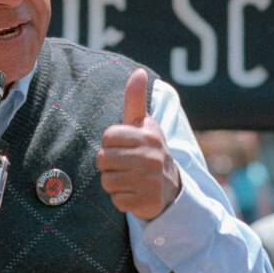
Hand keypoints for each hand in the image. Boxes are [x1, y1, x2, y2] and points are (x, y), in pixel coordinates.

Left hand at [97, 68, 181, 220]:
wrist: (170, 189)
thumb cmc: (148, 151)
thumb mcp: (144, 125)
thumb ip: (136, 100)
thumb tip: (138, 71)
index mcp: (149, 135)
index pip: (108, 136)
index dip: (110, 143)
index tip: (123, 146)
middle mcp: (152, 157)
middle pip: (103, 160)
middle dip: (109, 165)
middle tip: (124, 165)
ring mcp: (151, 181)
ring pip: (107, 181)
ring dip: (114, 183)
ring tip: (129, 179)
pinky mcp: (148, 202)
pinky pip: (117, 200)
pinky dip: (122, 199)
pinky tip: (134, 193)